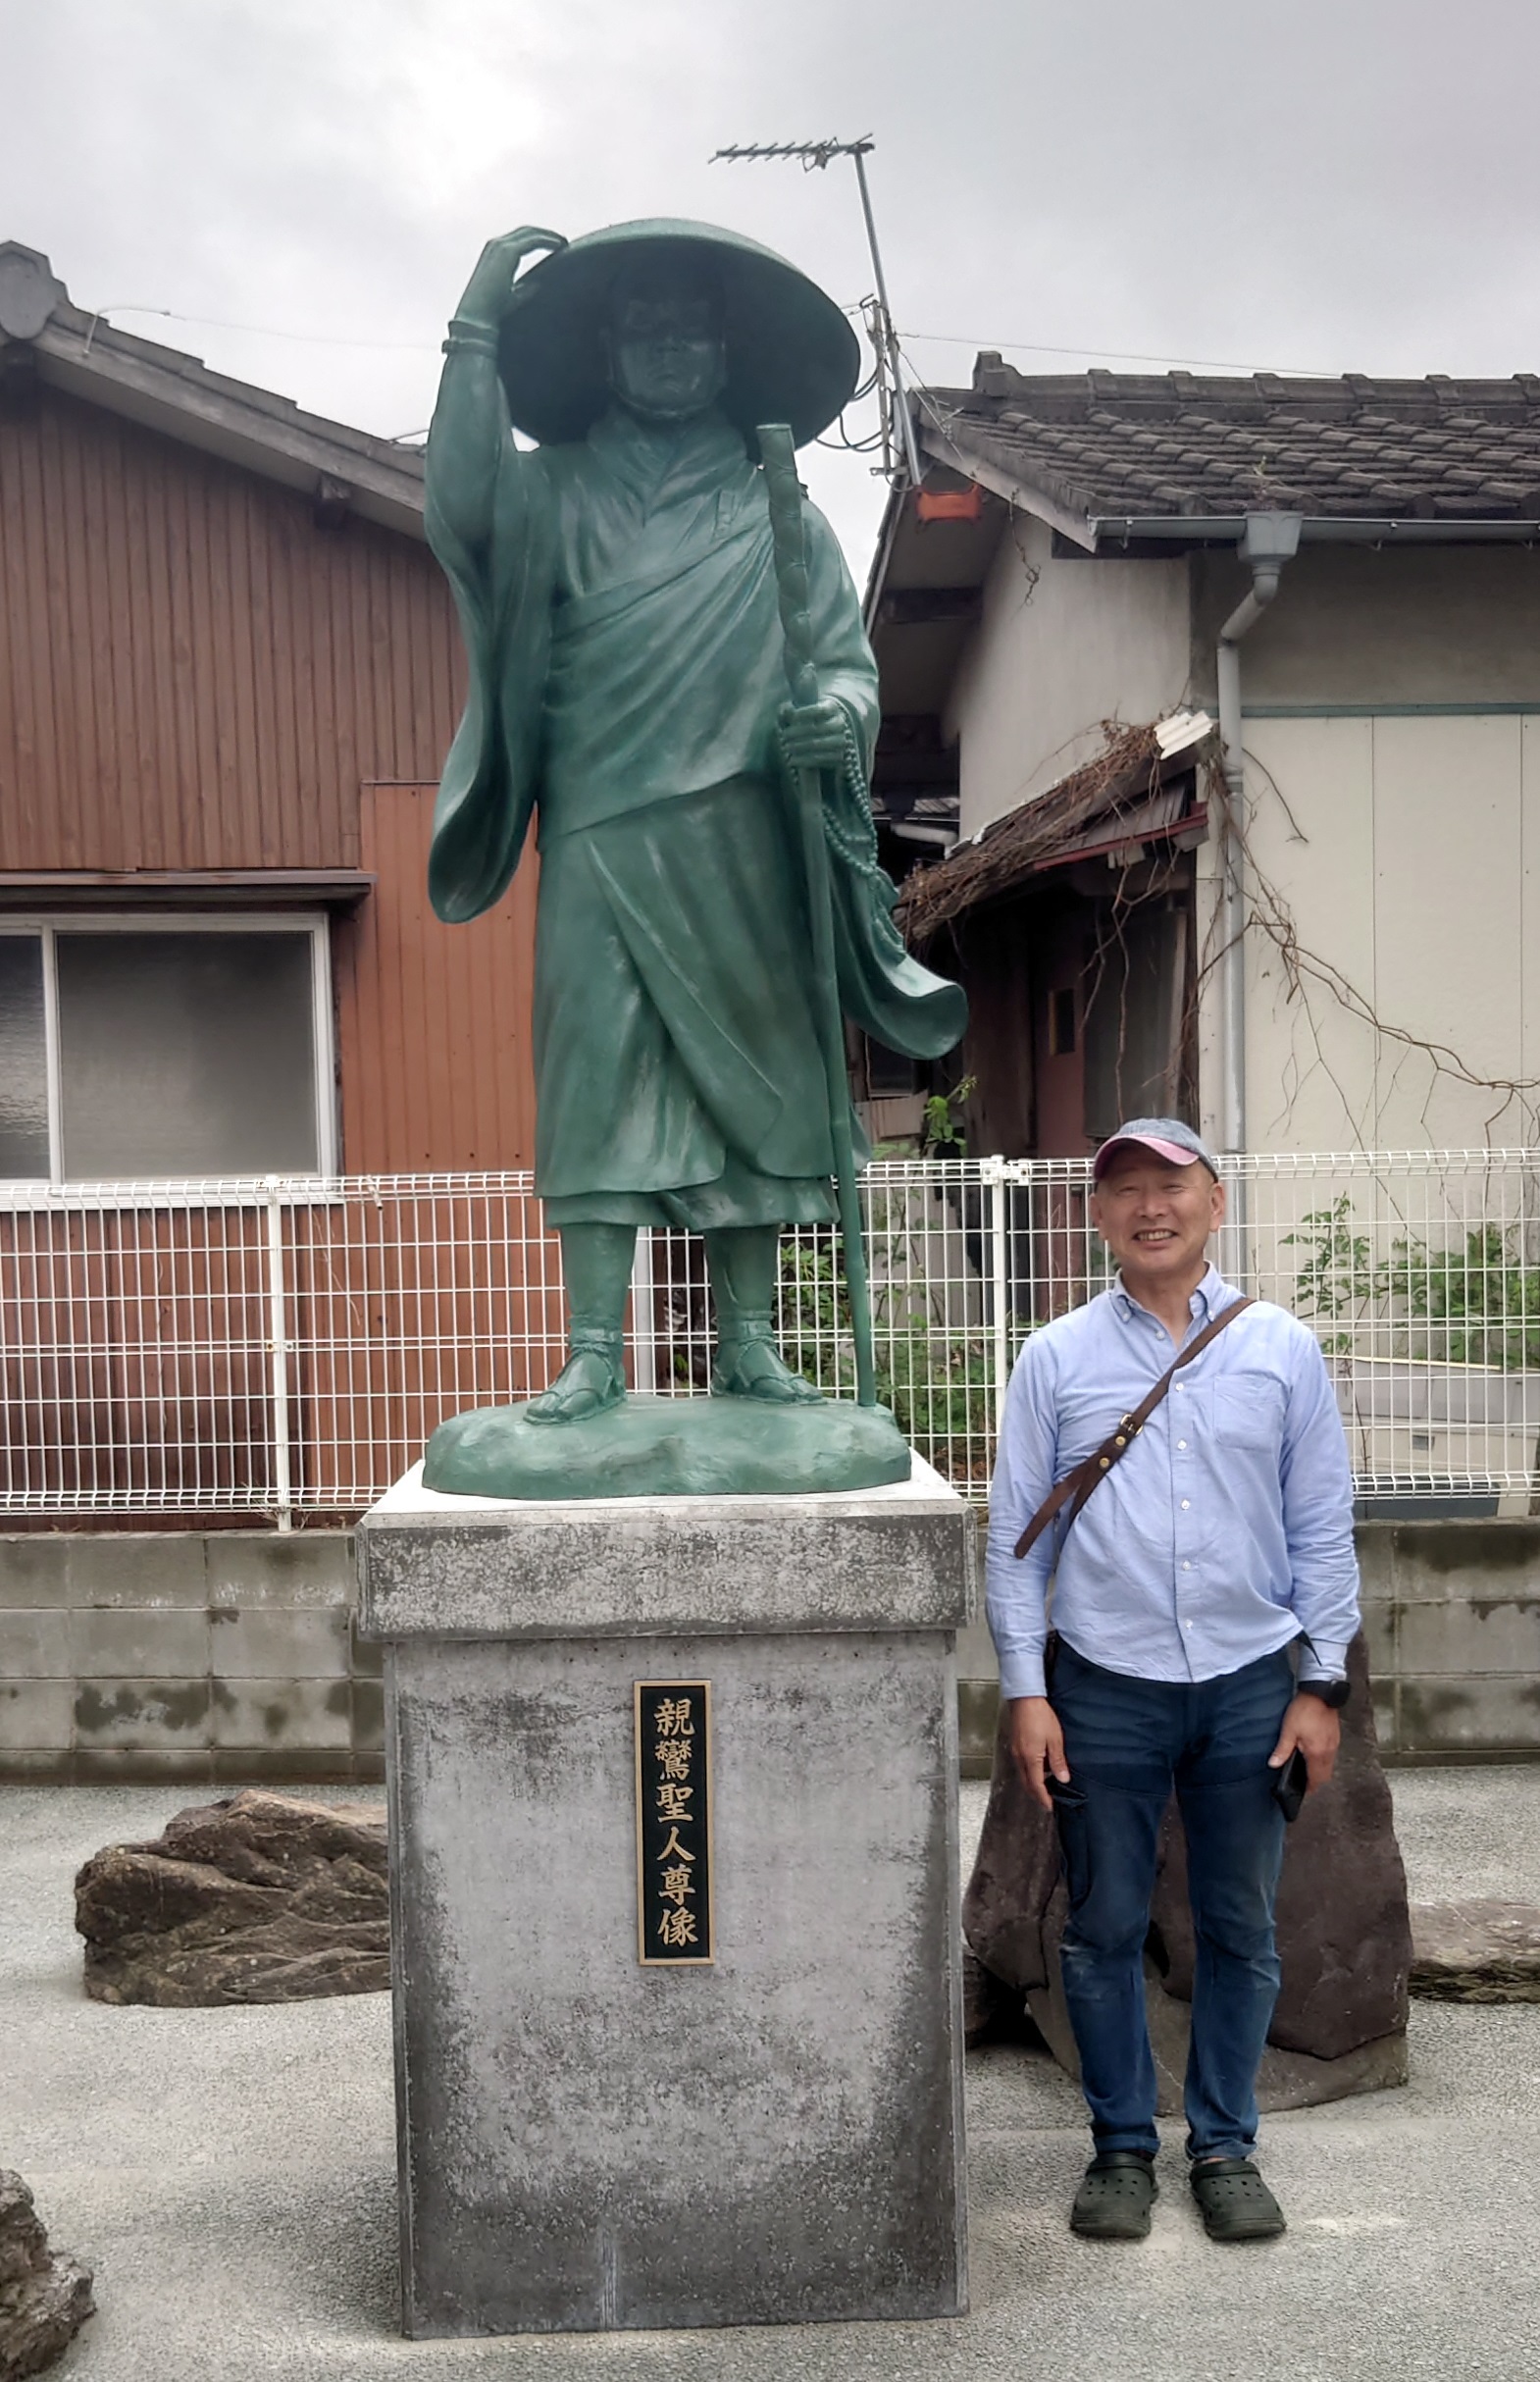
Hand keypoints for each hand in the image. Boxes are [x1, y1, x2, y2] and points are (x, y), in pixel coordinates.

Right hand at [455, 226, 566, 329]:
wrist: (477, 315)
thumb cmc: (491, 311)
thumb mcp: (511, 298)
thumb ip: (524, 290)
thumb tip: (538, 286)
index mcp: (495, 254)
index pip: (520, 239)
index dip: (539, 239)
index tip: (556, 246)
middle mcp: (496, 245)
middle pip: (526, 231)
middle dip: (546, 234)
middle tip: (563, 242)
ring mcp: (500, 246)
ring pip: (530, 232)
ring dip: (549, 236)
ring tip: (565, 243)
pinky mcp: (507, 252)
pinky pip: (533, 240)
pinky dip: (548, 241)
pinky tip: (560, 246)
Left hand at [777, 698, 848, 773]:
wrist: (825, 737)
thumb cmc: (810, 720)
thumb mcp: (804, 711)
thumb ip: (793, 710)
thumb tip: (785, 711)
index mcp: (832, 708)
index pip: (820, 710)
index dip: (804, 713)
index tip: (792, 717)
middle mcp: (840, 724)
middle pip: (816, 728)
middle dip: (797, 732)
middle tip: (784, 735)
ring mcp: (841, 741)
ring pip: (816, 744)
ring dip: (798, 746)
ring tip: (787, 747)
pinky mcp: (838, 757)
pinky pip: (819, 760)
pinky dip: (803, 760)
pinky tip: (792, 760)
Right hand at [1007, 1695, 1069, 1812]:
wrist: (1025, 1698)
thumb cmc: (1040, 1716)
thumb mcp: (1055, 1739)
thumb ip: (1058, 1761)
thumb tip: (1063, 1779)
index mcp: (1031, 1759)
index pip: (1037, 1786)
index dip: (1044, 1798)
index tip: (1051, 1807)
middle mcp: (1020, 1758)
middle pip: (1027, 1784)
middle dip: (1037, 1795)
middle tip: (1048, 1802)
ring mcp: (1015, 1751)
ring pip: (1023, 1775)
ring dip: (1033, 1785)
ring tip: (1045, 1788)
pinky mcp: (1015, 1745)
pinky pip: (1021, 1766)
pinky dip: (1029, 1773)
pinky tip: (1038, 1770)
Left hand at [1269, 1692, 1340, 1795]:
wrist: (1320, 1693)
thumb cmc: (1304, 1710)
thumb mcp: (1288, 1730)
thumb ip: (1282, 1749)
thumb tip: (1274, 1764)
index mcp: (1317, 1753)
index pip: (1316, 1779)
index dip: (1310, 1787)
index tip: (1303, 1791)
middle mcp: (1328, 1752)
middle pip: (1325, 1776)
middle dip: (1316, 1782)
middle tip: (1304, 1783)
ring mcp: (1334, 1744)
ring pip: (1329, 1766)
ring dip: (1320, 1771)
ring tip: (1307, 1770)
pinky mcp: (1335, 1737)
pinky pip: (1331, 1756)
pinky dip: (1323, 1760)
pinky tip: (1314, 1755)